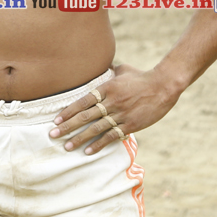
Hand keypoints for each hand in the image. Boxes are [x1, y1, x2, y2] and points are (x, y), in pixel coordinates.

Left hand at [49, 64, 181, 155]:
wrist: (163, 86)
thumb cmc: (142, 76)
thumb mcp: (123, 69)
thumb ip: (108, 70)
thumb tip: (99, 65)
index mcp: (107, 88)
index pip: (83, 101)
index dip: (68, 112)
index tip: (56, 120)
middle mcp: (111, 102)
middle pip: (85, 117)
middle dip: (67, 127)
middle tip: (53, 136)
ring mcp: (121, 114)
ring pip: (96, 129)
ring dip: (80, 139)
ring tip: (67, 147)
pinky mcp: (131, 125)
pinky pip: (112, 136)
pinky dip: (99, 144)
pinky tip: (88, 151)